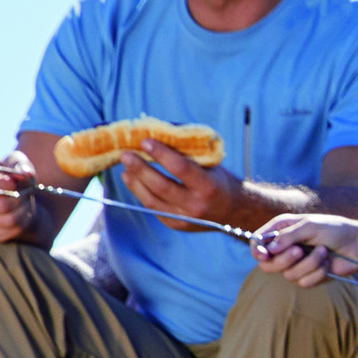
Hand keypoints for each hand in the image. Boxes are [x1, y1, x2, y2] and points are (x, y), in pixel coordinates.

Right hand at [0, 151, 41, 246]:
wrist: (16, 198)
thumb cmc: (13, 176)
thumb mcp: (17, 163)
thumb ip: (20, 164)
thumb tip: (25, 172)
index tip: (13, 183)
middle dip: (16, 200)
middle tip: (26, 194)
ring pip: (5, 220)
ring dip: (23, 211)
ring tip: (27, 203)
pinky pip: (8, 231)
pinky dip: (22, 223)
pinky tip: (22, 214)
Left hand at [121, 139, 244, 233]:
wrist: (232, 212)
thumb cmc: (218, 181)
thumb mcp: (211, 165)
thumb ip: (187, 153)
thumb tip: (159, 132)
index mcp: (208, 186)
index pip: (180, 168)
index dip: (161, 154)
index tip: (145, 141)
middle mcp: (196, 205)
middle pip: (161, 186)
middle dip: (140, 169)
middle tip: (126, 155)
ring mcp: (184, 218)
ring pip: (151, 201)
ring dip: (135, 182)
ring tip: (125, 168)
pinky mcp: (175, 225)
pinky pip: (153, 208)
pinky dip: (140, 193)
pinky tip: (133, 180)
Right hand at [251, 212, 357, 287]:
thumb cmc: (335, 230)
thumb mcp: (310, 226)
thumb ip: (288, 236)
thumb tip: (270, 250)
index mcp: (282, 230)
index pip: (258, 242)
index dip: (257, 250)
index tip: (264, 255)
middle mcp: (285, 247)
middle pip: (267, 264)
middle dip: (284, 260)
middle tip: (299, 251)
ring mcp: (296, 264)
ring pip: (288, 275)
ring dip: (308, 264)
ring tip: (323, 251)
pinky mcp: (307, 276)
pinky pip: (303, 282)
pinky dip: (316, 273)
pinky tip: (327, 263)